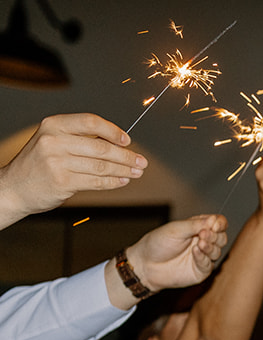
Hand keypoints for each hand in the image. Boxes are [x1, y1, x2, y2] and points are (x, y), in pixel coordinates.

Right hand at [0, 114, 146, 224]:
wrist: (14, 187)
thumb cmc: (38, 164)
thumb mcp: (52, 141)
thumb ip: (80, 139)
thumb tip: (117, 143)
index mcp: (53, 125)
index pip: (90, 122)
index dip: (113, 131)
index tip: (127, 141)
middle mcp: (54, 140)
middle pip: (101, 147)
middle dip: (126, 156)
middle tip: (141, 162)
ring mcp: (57, 161)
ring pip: (101, 166)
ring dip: (123, 170)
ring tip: (136, 172)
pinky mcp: (62, 181)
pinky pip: (96, 181)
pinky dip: (112, 182)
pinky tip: (122, 181)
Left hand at [123, 214, 227, 292]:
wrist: (146, 264)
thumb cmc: (158, 243)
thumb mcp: (175, 229)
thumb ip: (195, 224)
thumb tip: (214, 219)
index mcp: (198, 228)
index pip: (217, 223)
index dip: (219, 223)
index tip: (214, 225)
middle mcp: (203, 241)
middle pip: (221, 237)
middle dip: (215, 236)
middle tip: (203, 234)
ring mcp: (203, 257)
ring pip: (218, 251)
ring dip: (210, 246)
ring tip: (199, 244)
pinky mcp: (201, 270)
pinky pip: (209, 264)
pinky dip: (203, 257)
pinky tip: (195, 252)